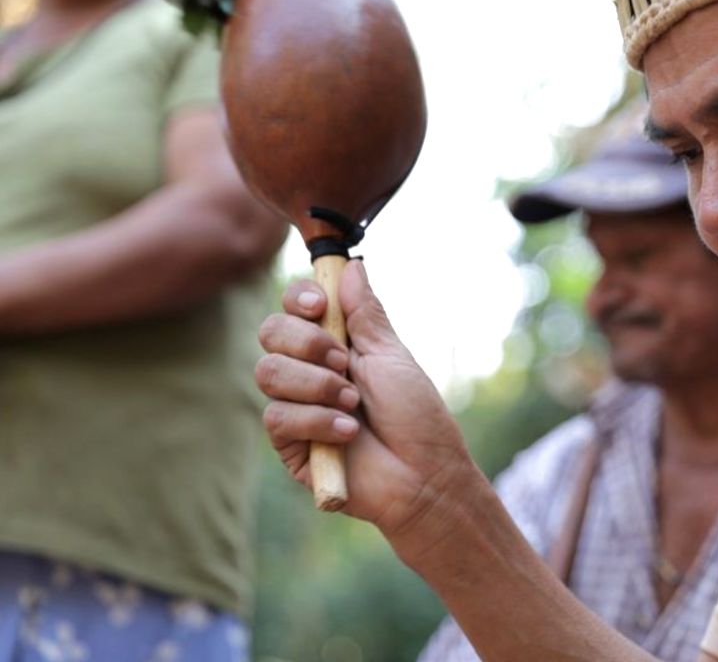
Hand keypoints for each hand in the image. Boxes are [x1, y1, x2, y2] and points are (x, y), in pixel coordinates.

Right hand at [256, 260, 477, 559]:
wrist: (424, 475)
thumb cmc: (416, 416)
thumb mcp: (391, 356)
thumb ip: (366, 314)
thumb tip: (351, 266)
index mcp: (336, 344)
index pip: (296, 307)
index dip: (300, 299)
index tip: (322, 307)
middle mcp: (310, 370)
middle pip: (271, 333)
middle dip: (307, 343)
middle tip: (346, 364)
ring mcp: (296, 406)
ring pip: (268, 372)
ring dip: (317, 385)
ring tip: (354, 405)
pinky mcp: (289, 442)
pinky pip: (277, 415)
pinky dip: (317, 421)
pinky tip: (348, 434)